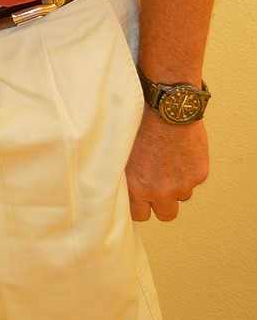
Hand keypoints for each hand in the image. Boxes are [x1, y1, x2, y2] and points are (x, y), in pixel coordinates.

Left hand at [125, 107, 208, 221]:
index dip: (141, 205)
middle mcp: (160, 190)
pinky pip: (194, 179)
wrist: (167, 105)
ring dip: (177, 185)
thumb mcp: (123, 148)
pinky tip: (181, 151)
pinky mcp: (199, 174)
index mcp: (137, 186)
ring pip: (182, 196)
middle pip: (165, 214)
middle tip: (158, 183)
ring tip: (169, 162)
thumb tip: (120, 182)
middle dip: (162, 202)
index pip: (139, 215)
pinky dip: (190, 170)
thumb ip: (125, 172)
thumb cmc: (140, 119)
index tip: (141, 196)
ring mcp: (182, 184)